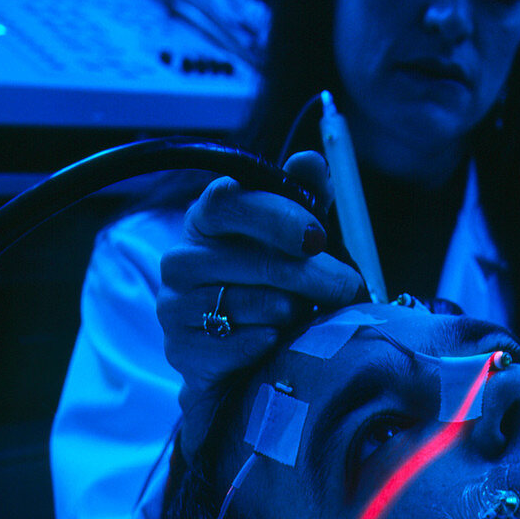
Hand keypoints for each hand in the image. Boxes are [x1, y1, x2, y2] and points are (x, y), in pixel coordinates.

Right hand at [157, 150, 366, 457]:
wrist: (249, 359)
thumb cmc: (278, 287)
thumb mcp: (301, 241)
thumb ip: (306, 198)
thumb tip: (309, 160)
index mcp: (207, 221)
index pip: (225, 203)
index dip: (274, 217)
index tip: (318, 236)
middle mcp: (181, 260)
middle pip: (245, 259)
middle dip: (305, 275)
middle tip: (345, 286)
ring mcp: (174, 306)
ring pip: (240, 302)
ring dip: (287, 309)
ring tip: (306, 314)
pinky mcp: (180, 351)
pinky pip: (230, 343)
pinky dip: (264, 341)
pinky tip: (278, 339)